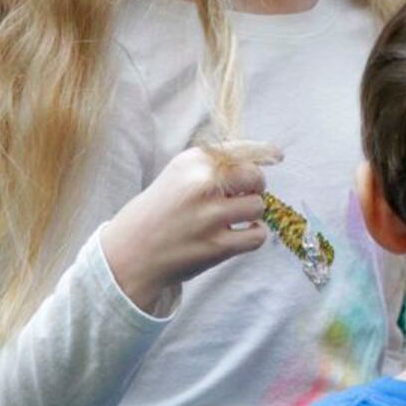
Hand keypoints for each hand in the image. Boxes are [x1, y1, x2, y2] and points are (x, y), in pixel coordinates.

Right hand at [100, 141, 281, 313]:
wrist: (127, 255)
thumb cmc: (156, 213)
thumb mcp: (177, 177)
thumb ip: (212, 167)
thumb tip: (261, 160)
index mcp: (192, 162)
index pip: (241, 150)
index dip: (264, 152)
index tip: (277, 156)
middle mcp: (202, 184)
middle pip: (255, 177)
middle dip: (255, 187)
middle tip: (242, 197)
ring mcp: (210, 216)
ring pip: (259, 206)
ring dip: (251, 213)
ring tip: (233, 218)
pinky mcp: (217, 245)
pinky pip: (258, 235)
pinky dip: (253, 235)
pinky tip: (239, 235)